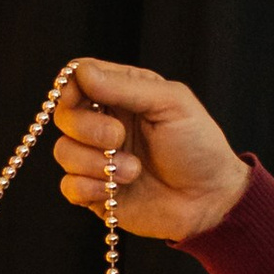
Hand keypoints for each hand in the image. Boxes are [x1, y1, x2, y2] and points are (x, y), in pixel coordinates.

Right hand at [51, 61, 247, 243]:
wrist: (209, 199)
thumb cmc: (198, 146)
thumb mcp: (171, 103)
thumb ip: (126, 86)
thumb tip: (81, 73)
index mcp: (122, 94)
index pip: (77, 78)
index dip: (71, 86)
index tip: (85, 97)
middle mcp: (105, 123)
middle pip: (64, 115)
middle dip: (86, 128)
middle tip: (118, 138)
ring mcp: (98, 159)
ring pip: (63, 152)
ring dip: (94, 163)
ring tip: (132, 172)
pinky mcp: (95, 192)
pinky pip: (68, 186)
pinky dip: (87, 188)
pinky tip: (114, 191)